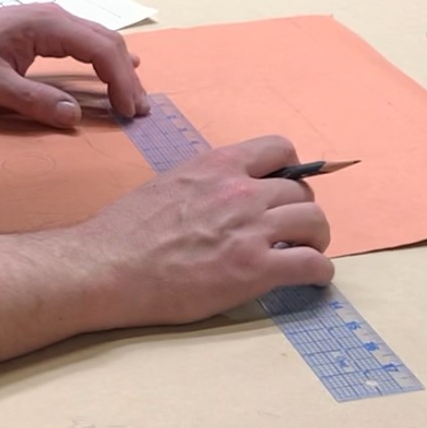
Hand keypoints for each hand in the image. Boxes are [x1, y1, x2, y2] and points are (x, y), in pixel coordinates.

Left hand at [0, 2, 148, 128]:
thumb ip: (34, 101)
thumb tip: (74, 116)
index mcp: (47, 25)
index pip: (101, 50)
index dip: (120, 81)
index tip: (128, 111)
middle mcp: (54, 16)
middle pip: (107, 42)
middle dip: (127, 77)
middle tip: (139, 110)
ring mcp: (50, 19)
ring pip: (99, 39)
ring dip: (119, 68)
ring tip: (133, 98)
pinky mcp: (43, 28)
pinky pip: (85, 40)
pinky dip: (104, 60)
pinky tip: (117, 72)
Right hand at [75, 135, 333, 329]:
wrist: (106, 267)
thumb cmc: (124, 231)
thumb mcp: (168, 184)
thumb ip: (205, 184)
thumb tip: (222, 195)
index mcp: (217, 165)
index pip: (280, 148)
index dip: (289, 170)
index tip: (283, 189)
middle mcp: (241, 190)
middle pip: (302, 191)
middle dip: (301, 210)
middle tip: (291, 231)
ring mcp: (251, 230)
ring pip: (315, 223)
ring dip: (316, 239)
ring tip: (306, 253)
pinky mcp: (255, 269)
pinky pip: (312, 264)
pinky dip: (320, 272)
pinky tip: (312, 279)